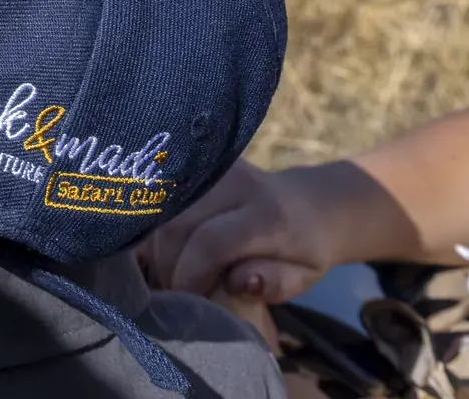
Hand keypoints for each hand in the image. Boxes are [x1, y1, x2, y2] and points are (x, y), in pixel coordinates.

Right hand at [139, 160, 354, 304]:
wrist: (310, 203)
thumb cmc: (304, 251)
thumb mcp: (303, 277)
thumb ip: (274, 283)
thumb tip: (238, 282)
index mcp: (270, 215)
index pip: (212, 243)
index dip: (191, 276)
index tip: (190, 303)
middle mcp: (238, 182)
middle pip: (178, 225)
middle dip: (168, 265)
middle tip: (176, 292)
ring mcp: (214, 168)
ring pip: (163, 212)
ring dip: (158, 249)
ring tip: (173, 273)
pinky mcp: (197, 165)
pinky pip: (162, 201)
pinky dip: (157, 231)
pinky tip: (168, 252)